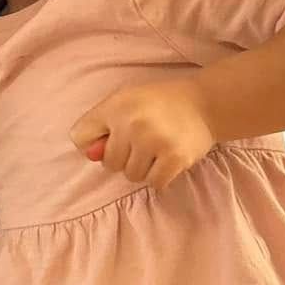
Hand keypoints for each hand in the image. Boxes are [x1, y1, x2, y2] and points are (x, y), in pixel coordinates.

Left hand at [69, 76, 215, 188]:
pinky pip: (154, 183)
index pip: (79, 136)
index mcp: (116, 105)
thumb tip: (92, 155)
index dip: (94, 142)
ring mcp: (154, 141)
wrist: (204, 103)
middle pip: (108, 163)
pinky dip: (160, 177)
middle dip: (123, 157)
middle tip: (142, 142)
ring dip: (143, 168)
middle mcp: (132, 123)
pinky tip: (167, 159)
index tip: (110, 138)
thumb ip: (103, 125)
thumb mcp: (125, 100)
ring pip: (131, 175)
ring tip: (156, 149)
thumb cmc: (159, 103)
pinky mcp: (174, 158)